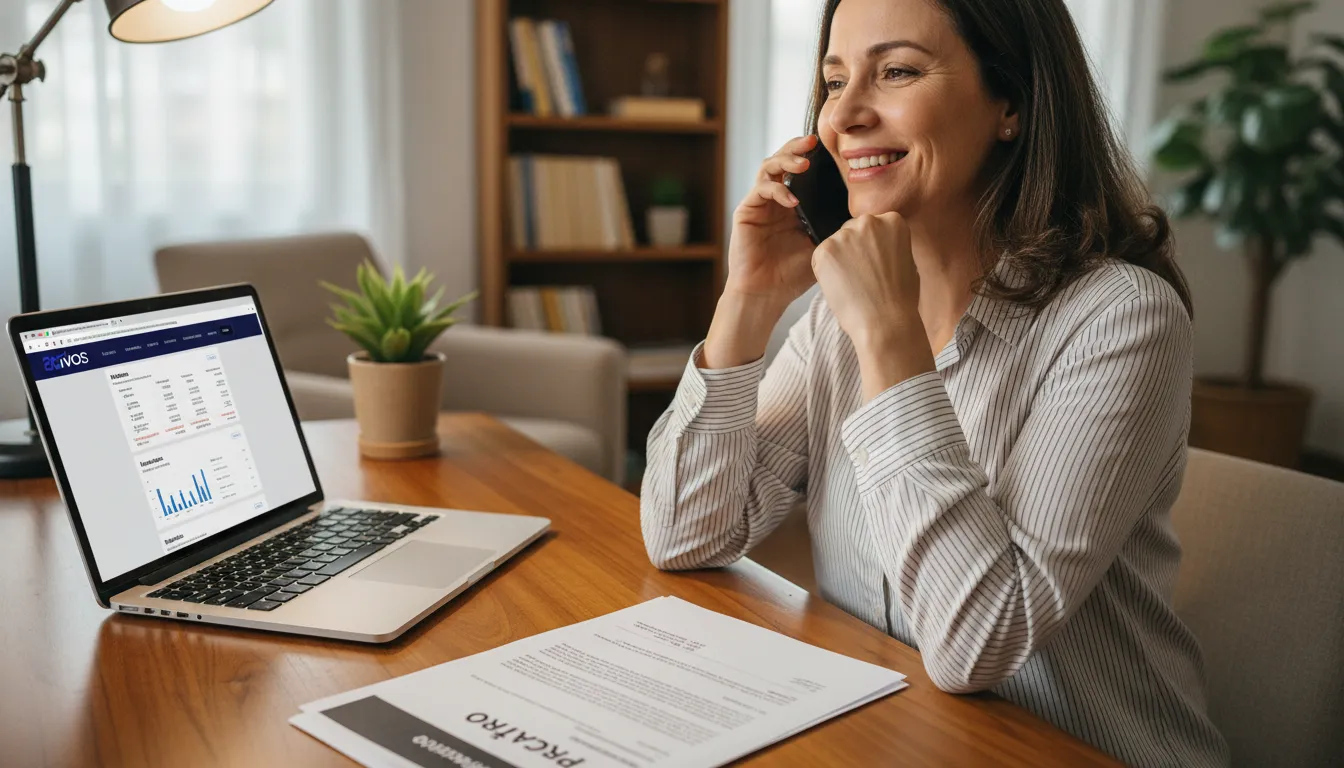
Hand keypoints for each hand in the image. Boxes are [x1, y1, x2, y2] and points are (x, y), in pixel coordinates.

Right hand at [724, 135, 822, 312]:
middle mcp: (776, 198)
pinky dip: (777, 189)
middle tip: (813, 141)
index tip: (832, 146)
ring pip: (769, 167)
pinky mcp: (746, 210)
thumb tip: (864, 206)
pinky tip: (791, 199)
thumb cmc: (794, 274)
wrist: (767, 294)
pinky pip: (761, 189)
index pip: (802, 169)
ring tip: (803, 163)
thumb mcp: (823, 243)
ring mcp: (760, 203)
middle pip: (783, 160)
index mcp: (795, 203)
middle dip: (797, 147)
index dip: (813, 155)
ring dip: (786, 160)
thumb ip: (834, 223)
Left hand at [812, 213, 933, 397]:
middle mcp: (868, 222)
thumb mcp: (906, 260)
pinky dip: (825, 271)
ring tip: (852, 284)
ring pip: (835, 243)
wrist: (884, 321)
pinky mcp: (825, 250)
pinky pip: (821, 257)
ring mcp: (845, 235)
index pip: (872, 226)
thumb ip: (889, 244)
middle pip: (852, 230)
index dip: (870, 247)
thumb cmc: (899, 298)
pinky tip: (841, 286)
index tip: (873, 262)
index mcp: (892, 221)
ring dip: (839, 260)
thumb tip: (874, 244)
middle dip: (853, 249)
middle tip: (861, 275)